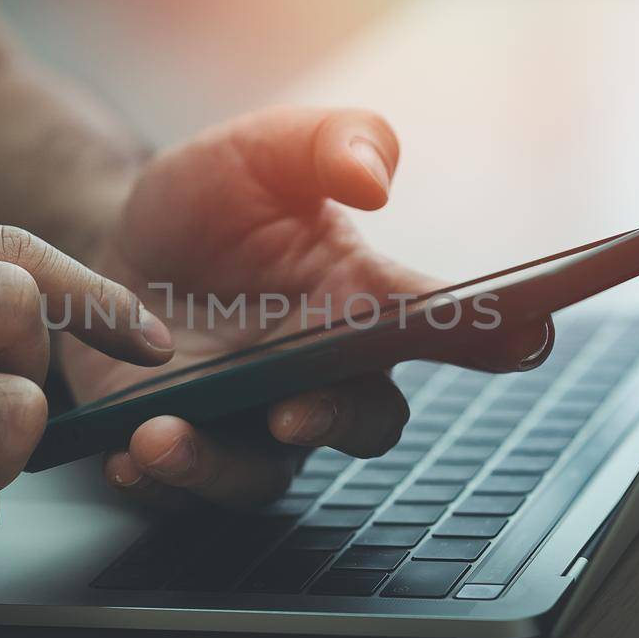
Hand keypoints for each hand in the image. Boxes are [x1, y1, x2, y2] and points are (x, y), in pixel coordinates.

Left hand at [61, 107, 551, 508]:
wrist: (111, 241)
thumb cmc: (208, 201)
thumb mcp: (260, 149)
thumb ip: (329, 143)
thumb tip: (377, 178)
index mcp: (360, 299)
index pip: (446, 321)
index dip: (496, 332)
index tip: (526, 336)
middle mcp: (320, 372)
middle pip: (364, 420)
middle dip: (334, 421)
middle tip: (289, 412)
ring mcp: (254, 420)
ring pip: (266, 475)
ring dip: (217, 467)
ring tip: (160, 437)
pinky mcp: (189, 446)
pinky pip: (186, 493)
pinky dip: (156, 482)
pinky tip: (125, 455)